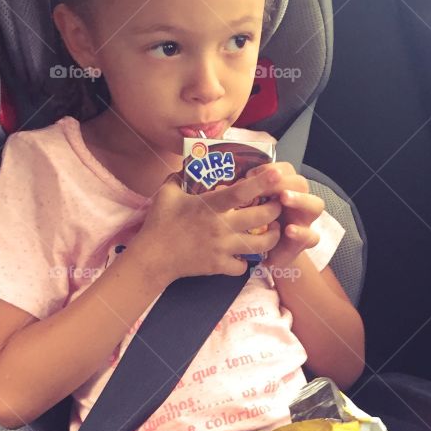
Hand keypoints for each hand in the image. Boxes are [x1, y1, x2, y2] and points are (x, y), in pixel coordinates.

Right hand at [132, 169, 283, 282]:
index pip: (241, 192)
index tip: (277, 173)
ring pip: (261, 245)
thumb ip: (180, 177)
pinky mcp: (219, 266)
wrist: (152, 258)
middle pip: (262, 218)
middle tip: (276, 205)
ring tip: (273, 231)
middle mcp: (221, 227)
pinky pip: (243, 266)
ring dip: (272, 237)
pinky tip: (244, 255)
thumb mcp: (167, 193)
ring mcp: (222, 248)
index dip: (262, 182)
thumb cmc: (159, 223)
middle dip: (275, 210)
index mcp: (210, 206)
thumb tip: (189, 164)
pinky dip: (246, 262)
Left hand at [249, 162, 322, 269]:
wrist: (269, 257)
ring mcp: (305, 220)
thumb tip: (225, 190)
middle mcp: (298, 202)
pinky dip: (301, 233)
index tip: (250, 176)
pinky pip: (311, 236)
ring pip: (315, 205)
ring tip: (285, 199)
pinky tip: (289, 231)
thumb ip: (244, 199)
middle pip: (301, 183)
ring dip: (300, 199)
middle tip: (267, 181)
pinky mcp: (305, 241)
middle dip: (285, 181)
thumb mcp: (248, 211)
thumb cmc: (255, 229)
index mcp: (283, 189)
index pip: (285, 170)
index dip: (270, 169)